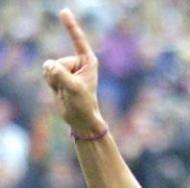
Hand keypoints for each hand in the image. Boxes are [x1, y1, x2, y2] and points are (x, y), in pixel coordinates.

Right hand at [41, 9, 104, 134]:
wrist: (80, 118)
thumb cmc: (83, 104)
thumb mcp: (73, 88)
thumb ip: (60, 75)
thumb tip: (48, 65)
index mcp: (88, 61)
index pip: (77, 40)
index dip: (70, 25)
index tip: (64, 11)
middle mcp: (78, 62)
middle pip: (57, 61)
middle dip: (59, 75)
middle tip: (70, 88)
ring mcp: (67, 67)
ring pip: (49, 66)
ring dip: (54, 80)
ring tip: (65, 89)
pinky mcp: (59, 74)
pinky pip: (45, 72)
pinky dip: (49, 82)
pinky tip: (59, 89)